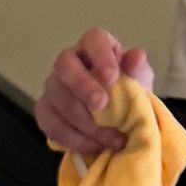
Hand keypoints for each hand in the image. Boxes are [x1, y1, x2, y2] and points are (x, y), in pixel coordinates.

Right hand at [35, 26, 154, 157]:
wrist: (116, 118)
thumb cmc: (128, 89)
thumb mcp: (140, 78)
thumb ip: (138, 67)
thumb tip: (135, 57)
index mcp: (95, 46)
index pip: (93, 39)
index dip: (100, 55)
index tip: (113, 78)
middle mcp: (69, 61)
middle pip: (65, 64)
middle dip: (82, 85)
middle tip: (102, 105)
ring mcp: (53, 86)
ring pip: (56, 97)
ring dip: (82, 120)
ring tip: (109, 137)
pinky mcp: (45, 111)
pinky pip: (50, 123)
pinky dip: (73, 138)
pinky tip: (93, 145)